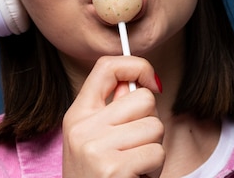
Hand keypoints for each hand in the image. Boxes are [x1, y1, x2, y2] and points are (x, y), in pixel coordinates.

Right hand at [62, 56, 164, 177]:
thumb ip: (113, 111)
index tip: (151, 81)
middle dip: (149, 124)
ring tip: (133, 167)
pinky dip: (154, 169)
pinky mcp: (114, 167)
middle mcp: (82, 127)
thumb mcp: (95, 141)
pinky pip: (157, 152)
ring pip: (155, 127)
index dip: (136, 65)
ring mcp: (96, 147)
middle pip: (142, 99)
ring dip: (153, 150)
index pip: (106, 67)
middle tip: (134, 148)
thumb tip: (139, 84)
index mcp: (76, 115)